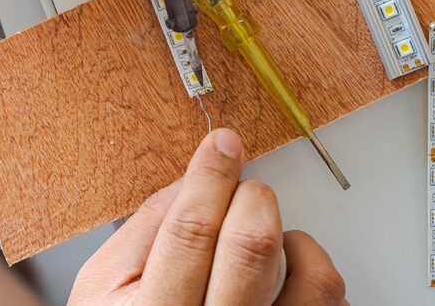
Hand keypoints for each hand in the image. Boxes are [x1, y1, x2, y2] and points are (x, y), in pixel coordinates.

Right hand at [69, 128, 346, 304]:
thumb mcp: (103, 284)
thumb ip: (143, 226)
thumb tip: (195, 177)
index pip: (192, 230)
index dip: (211, 175)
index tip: (222, 145)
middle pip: (253, 247)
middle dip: (251, 198)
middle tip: (242, 194)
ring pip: (312, 280)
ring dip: (292, 241)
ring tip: (266, 242)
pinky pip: (332, 305)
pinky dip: (314, 275)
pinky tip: (286, 277)